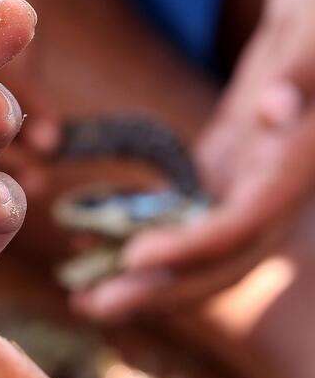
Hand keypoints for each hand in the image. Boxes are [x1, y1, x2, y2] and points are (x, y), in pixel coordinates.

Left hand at [73, 0, 314, 319]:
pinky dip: (145, 226)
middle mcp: (276, 179)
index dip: (193, 247)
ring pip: (199, 240)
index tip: (134, 259)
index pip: (246, 221)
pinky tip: (97, 234)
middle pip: (219, 254)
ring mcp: (253, 173)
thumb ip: (305, 71)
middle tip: (89, 305)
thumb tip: (273, 115)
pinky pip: (187, 207)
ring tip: (85, 291)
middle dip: (159, 286)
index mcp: (298, 159)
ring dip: (146, 271)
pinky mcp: (231, 158)